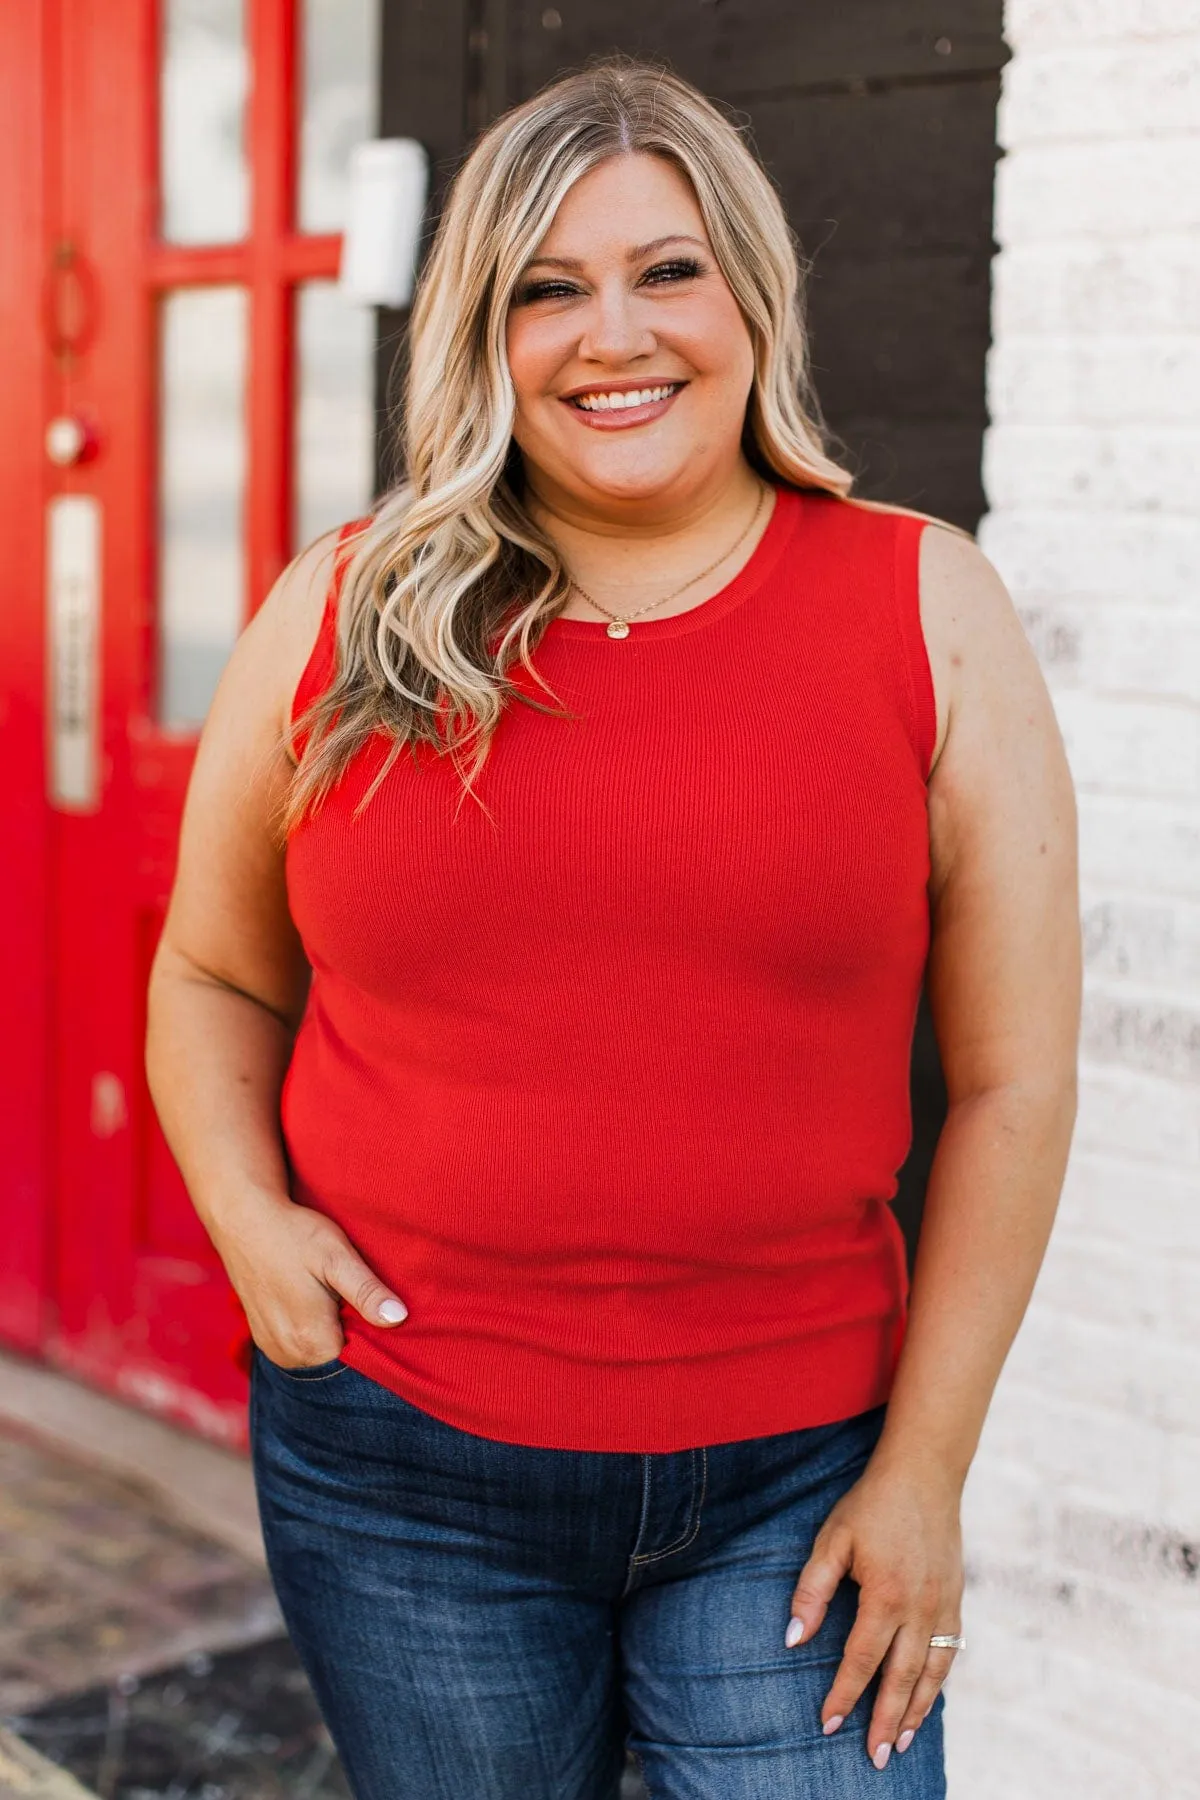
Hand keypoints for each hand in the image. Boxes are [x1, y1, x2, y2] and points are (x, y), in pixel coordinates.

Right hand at [212, 1190, 407, 1368]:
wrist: (243, 1220)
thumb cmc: (294, 1235)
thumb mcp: (337, 1257)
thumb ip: (367, 1292)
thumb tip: (399, 1318)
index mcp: (311, 1341)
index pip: (360, 1359)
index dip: (371, 1333)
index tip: (369, 1304)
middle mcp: (288, 1354)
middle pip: (337, 1359)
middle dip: (350, 1332)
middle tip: (346, 1292)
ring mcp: (272, 1349)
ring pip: (317, 1355)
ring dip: (328, 1331)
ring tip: (326, 1294)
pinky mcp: (262, 1338)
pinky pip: (298, 1348)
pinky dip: (309, 1330)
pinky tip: (309, 1300)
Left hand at [785, 1452, 964, 1770]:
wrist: (925, 1473)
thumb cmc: (871, 1504)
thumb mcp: (832, 1540)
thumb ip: (812, 1590)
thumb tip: (792, 1638)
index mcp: (885, 1595)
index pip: (861, 1660)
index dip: (843, 1695)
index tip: (827, 1725)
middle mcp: (919, 1607)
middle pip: (901, 1678)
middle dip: (886, 1721)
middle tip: (875, 1758)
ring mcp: (943, 1603)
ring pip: (931, 1672)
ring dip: (916, 1710)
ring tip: (901, 1742)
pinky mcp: (956, 1596)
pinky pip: (950, 1650)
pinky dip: (938, 1681)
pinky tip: (926, 1697)